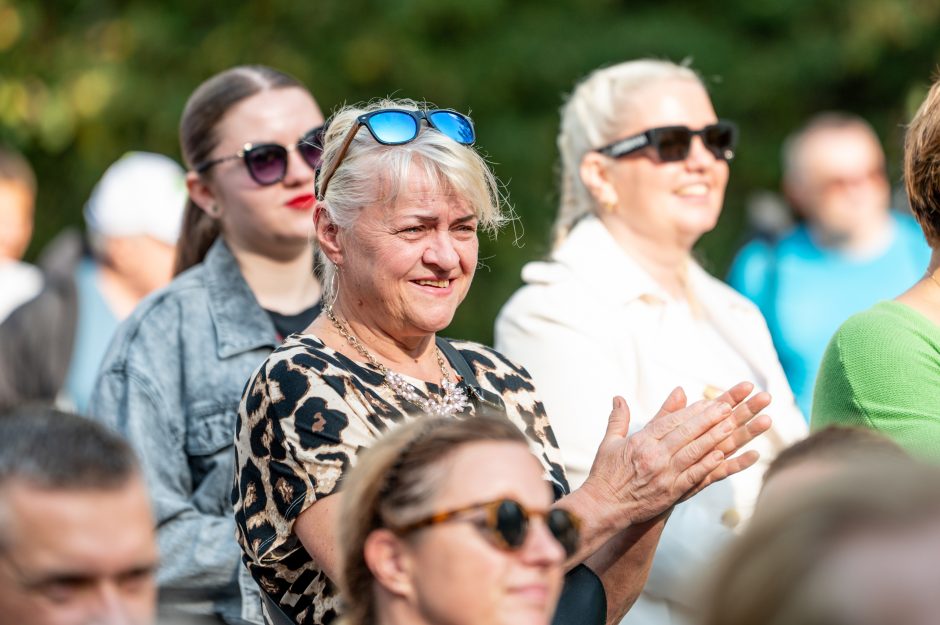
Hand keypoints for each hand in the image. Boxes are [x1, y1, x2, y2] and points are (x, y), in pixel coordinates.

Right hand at [582, 382, 771, 524]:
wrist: (603, 507)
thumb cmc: (605, 474)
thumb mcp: (609, 442)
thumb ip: (618, 419)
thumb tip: (619, 397)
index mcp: (640, 441)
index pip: (671, 421)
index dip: (691, 411)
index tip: (708, 401)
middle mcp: (654, 456)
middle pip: (686, 433)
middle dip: (708, 419)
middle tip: (727, 407)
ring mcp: (664, 475)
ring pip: (693, 452)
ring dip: (713, 437)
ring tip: (731, 425)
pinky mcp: (670, 492)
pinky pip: (693, 476)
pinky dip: (708, 465)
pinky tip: (721, 455)